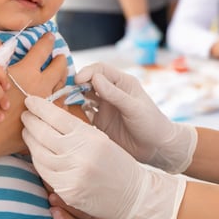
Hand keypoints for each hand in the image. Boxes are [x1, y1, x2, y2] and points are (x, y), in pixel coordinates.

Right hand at [8, 32, 67, 98]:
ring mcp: (45, 102)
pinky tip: (55, 97)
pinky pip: (59, 104)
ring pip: (62, 87)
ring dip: (62, 78)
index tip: (50, 36)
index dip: (47, 41)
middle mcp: (41, 85)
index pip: (42, 50)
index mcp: (26, 71)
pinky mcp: (46, 117)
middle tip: (59, 57)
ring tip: (60, 75)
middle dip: (60, 60)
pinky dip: (59, 98)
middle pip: (59, 68)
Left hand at [22, 96, 185, 218]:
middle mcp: (80, 155)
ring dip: (30, 141)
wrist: (133, 194)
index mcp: (90, 137)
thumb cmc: (117, 162)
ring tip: (27, 132)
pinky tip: (36, 152)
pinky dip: (37, 160)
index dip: (39, 107)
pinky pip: (44, 173)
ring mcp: (72, 176)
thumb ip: (77, 129)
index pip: (57, 117)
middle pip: (43, 134)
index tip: (29, 100)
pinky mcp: (67, 191)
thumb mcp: (101, 139)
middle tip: (25, 114)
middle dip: (30, 122)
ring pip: (39, 154)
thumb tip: (49, 115)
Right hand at [74, 63, 196, 173]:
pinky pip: (83, 117)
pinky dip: (74, 116)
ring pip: (82, 99)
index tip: (77, 81)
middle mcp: (110, 93)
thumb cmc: (151, 123)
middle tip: (62, 93)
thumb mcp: (134, 107)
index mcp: (121, 83)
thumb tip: (94, 78)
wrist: (157, 148)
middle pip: (87, 83)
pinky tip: (67, 120)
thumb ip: (115, 94)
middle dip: (74, 85)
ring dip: (72, 100)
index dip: (87, 72)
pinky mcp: (100, 124)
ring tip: (61, 106)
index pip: (99, 70)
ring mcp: (104, 108)